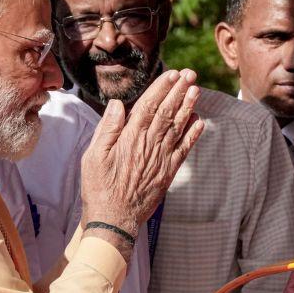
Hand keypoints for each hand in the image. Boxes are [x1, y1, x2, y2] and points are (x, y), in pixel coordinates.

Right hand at [81, 69, 203, 253]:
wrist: (115, 219)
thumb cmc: (99, 187)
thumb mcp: (93, 156)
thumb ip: (107, 129)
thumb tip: (117, 104)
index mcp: (129, 138)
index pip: (148, 106)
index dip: (162, 88)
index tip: (172, 74)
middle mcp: (149, 145)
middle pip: (167, 112)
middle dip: (179, 91)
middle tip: (190, 74)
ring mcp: (161, 159)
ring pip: (177, 127)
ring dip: (188, 107)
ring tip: (196, 90)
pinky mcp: (168, 172)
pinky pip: (184, 149)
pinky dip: (192, 135)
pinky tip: (200, 122)